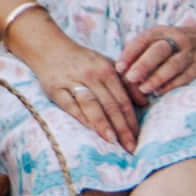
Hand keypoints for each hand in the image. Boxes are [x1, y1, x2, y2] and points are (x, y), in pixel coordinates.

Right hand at [28, 21, 140, 147]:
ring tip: (112, 141)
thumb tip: (146, 103)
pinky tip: (90, 130)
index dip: (131, 119)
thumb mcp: (106, 65)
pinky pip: (70, 106)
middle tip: (130, 147)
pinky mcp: (55, 89)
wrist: (49, 48)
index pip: (122, 99)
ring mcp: (72, 81)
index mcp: (105, 69)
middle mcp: (90, 74)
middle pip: (110, 104)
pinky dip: (81, 117)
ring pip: (91, 104)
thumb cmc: (83, 61)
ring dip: (102, 123)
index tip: (138, 138)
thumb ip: (127, 83)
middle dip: (122, 127)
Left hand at [116, 16, 195, 101]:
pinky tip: (160, 92)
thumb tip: (120, 68)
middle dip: (143, 64)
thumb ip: (143, 49)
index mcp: (162, 31)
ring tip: (144, 89)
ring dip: (157, 78)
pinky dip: (172, 85)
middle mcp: (177, 39)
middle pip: (159, 50)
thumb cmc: (177, 44)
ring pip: (173, 65)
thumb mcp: (161, 38)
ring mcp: (190, 53)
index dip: (131, 53)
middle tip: (130, 78)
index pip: (144, 39)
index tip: (119, 67)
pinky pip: (185, 76)